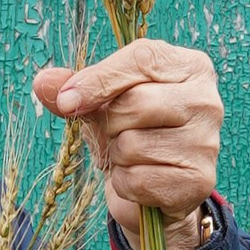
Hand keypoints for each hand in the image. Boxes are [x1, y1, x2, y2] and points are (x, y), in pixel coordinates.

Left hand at [33, 37, 222, 249]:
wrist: (153, 190)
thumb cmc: (130, 133)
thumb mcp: (100, 103)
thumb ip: (72, 88)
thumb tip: (42, 82)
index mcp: (190, 67)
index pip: (141, 59)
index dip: (97, 80)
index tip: (66, 101)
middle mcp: (207, 100)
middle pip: (135, 103)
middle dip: (110, 124)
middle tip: (117, 134)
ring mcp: (207, 142)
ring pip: (133, 145)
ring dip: (117, 156)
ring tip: (131, 157)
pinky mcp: (199, 181)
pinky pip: (138, 180)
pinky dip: (125, 184)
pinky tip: (140, 180)